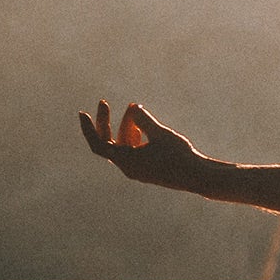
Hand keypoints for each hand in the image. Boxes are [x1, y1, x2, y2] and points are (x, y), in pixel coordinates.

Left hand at [79, 100, 210, 192]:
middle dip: (108, 122)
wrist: (197, 176)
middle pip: (109, 142)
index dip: (88, 129)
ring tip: (134, 108)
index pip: (99, 145)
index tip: (82, 113)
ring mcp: (137, 170)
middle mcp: (128, 168)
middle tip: (103, 102)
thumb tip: (132, 108)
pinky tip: (141, 125)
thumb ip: (144, 119)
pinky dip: (134, 136)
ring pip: (123, 145)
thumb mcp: (160, 133)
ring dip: (125, 126)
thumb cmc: (179, 155)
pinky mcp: (147, 169)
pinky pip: (133, 151)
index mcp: (126, 161)